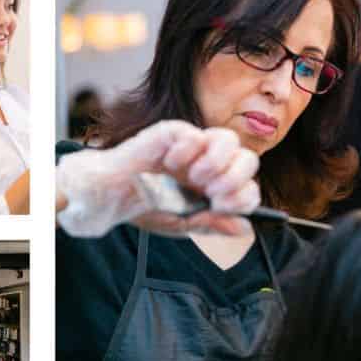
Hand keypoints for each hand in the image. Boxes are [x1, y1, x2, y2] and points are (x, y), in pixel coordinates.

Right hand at [57, 120, 260, 238]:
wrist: (111, 197)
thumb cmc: (145, 207)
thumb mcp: (182, 223)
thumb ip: (212, 224)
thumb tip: (245, 228)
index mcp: (215, 185)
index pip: (249, 186)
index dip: (243, 197)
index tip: (220, 207)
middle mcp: (209, 163)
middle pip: (248, 159)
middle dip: (235, 179)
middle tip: (213, 193)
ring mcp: (192, 146)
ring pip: (228, 139)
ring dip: (217, 162)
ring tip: (196, 176)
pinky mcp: (173, 132)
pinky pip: (194, 134)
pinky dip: (186, 152)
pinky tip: (169, 164)